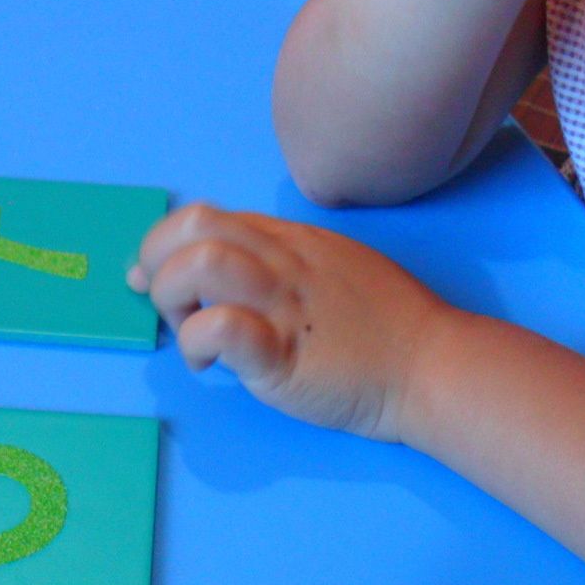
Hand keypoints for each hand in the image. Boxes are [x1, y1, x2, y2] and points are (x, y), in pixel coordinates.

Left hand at [127, 203, 451, 443]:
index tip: (154, 279)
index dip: (163, 244)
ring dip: (173, 303)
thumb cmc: (382, 326)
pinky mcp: (282, 354)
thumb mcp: (329, 270)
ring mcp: (282, 304)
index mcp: (288, 240)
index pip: (205, 217)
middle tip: (172, 310)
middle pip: (192, 228)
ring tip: (189, 337)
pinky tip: (210, 367)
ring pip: (200, 265)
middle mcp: (281, 261)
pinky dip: (197, 344)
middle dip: (158, 266)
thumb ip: (275, 263)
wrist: (431, 366)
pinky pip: (222, 327)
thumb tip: (214, 268)